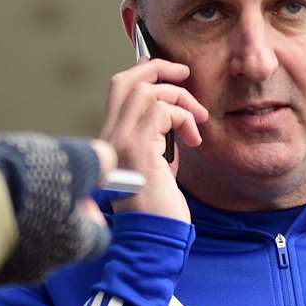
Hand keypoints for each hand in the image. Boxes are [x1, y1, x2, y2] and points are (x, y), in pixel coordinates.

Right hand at [100, 59, 207, 222]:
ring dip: (179, 98)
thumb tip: (174, 116)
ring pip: (146, 91)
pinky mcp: (138, 149)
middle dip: (158, 68)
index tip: (171, 76)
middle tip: (185, 73)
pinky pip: (162, 111)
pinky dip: (184, 117)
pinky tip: (194, 140)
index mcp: (110, 141)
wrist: (152, 238)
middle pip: (125, 81)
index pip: (117, 91)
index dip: (143, 73)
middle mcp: (108, 138)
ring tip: (197, 120)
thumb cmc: (158, 209)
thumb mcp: (155, 167)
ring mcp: (120, 142)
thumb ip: (156, 141)